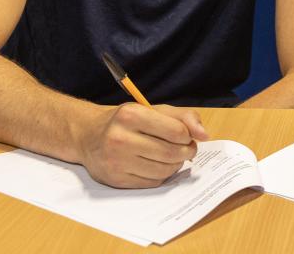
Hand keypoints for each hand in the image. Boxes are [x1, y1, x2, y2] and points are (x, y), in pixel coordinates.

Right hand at [77, 103, 208, 187]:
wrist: (89, 135)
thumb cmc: (128, 121)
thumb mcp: (154, 110)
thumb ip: (184, 117)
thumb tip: (204, 135)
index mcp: (131, 115)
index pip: (176, 131)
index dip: (189, 136)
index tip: (188, 136)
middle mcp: (120, 138)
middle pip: (171, 153)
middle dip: (187, 152)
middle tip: (188, 149)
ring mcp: (116, 161)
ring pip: (164, 171)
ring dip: (176, 165)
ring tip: (172, 156)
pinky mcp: (116, 180)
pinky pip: (152, 183)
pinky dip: (162, 175)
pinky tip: (157, 165)